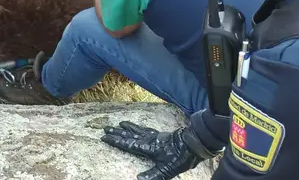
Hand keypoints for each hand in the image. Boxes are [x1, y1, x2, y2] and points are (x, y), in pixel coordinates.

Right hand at [101, 121, 216, 179]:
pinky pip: (146, 129)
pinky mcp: (161, 134)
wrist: (194, 143)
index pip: (128, 144)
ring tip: (119, 124)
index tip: (104, 137)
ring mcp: (154, 136)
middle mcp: (148, 140)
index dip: (115, 141)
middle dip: (116, 132)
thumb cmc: (180, 157)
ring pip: (137, 130)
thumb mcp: (167, 169)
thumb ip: (153, 175)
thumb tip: (138, 179)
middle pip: (129, 135)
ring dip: (126, 128)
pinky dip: (139, 127)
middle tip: (105, 128)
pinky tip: (138, 127)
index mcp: (147, 147)